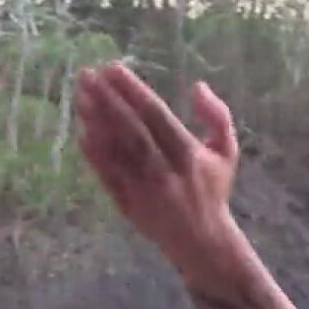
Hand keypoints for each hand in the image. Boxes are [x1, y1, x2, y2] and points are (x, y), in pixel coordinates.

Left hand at [75, 62, 240, 276]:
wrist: (201, 240)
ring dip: (95, 120)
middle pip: (130, 128)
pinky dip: (94, 154)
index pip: (156, 115)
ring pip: (115, 149)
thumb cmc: (213, 190)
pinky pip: (107, 174)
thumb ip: (218, 117)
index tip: (114, 68)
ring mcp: (143, 188)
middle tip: (88, 75)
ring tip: (80, 96)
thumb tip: (198, 86)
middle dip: (108, 99)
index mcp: (189, 154)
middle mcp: (164, 170)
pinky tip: (82, 132)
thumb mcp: (227, 152)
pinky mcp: (127, 203)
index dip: (133, 90)